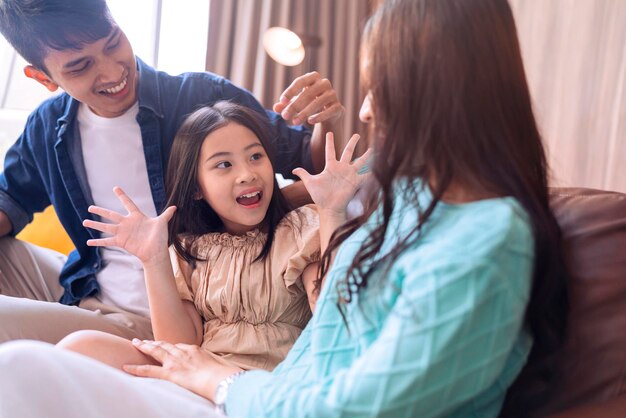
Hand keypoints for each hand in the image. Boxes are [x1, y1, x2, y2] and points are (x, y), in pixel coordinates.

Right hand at [82, 186, 175, 263]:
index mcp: (137, 216)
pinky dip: (98, 242)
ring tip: (84, 222)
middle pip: (111, 215)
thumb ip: (166, 214)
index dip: (122, 196)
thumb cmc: (159, 237)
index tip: (115, 188)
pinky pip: (107, 241)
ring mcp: (123, 233)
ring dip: (95, 224)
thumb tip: (175, 206)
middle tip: (90, 207)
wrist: (156, 252)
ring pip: (106, 227)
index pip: (128, 203)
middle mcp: (127, 223)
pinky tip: (88, 242)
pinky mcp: (121, 242)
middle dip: (101, 211)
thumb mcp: (161, 223)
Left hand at [124, 339, 241, 401]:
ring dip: (144, 347)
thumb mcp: (219, 364)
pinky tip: (126, 366)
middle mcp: (183, 352)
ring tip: (134, 344)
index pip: (179, 346)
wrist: (220, 379)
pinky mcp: (169, 373)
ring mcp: (175, 362)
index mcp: (195, 350)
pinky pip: (149, 370)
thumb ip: (212, 363)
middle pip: (165, 344)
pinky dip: (136, 368)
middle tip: (143, 340)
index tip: (164, 346)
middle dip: (153, 342)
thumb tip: (216, 367)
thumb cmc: (223, 374)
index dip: (170, 346)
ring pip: (156, 351)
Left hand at [273, 72, 343, 125]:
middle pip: (308, 93)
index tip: (282, 101)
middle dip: (295, 106)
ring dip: (304, 113)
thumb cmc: (310, 103)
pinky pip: (328, 111)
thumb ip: (286, 105)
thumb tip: (275, 108)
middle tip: (285, 116)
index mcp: (313, 78)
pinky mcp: (338, 106)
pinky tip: (310, 121)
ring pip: (317, 103)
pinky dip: (319, 116)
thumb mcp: (296, 103)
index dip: (291, 91)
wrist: (329, 112)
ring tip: (294, 122)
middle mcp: (324, 83)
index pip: (300, 81)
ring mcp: (332, 94)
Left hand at [293, 133, 371, 214]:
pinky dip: (372, 173)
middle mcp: (342, 168)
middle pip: (348, 152)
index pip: (330, 151)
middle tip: (357, 134)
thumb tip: (293, 170)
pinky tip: (380, 168)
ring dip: (366, 155)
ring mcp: (350, 175)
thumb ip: (304, 174)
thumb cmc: (320, 196)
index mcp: (331, 166)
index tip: (329, 133)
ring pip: (360, 161)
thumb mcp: (310, 183)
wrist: (329, 207)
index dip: (330, 142)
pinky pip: (366, 176)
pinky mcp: (356, 182)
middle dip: (352, 143)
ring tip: (373, 148)